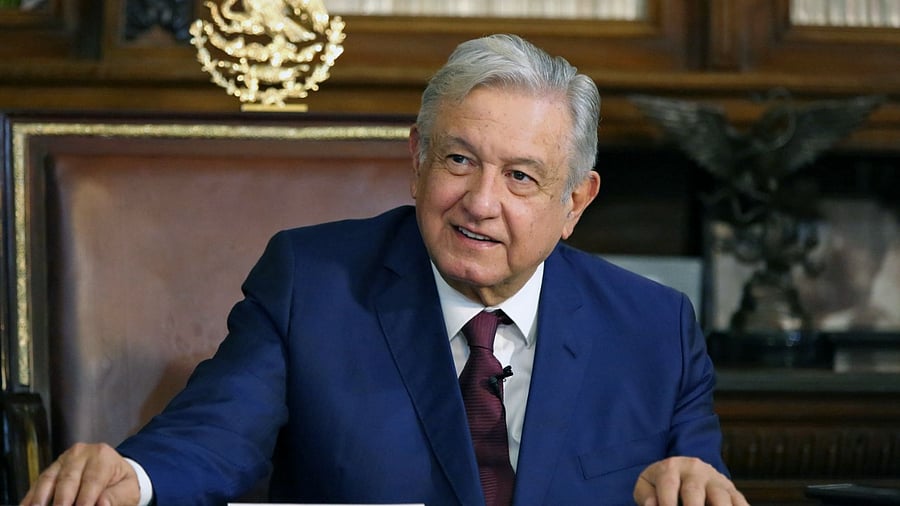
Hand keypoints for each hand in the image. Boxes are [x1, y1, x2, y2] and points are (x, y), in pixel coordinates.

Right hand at [21, 442, 140, 505]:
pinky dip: (31, 497)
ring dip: (40, 499)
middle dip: (62, 502)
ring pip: (48, 480)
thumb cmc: (121, 483)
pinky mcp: (51, 469)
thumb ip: (116, 496)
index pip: (92, 481)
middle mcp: (80, 454)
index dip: (85, 500)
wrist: (114, 472)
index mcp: (102, 456)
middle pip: (67, 480)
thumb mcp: (128, 489)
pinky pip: (38, 483)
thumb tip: (102, 504)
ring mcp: (63, 460)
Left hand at [633, 456, 748, 505]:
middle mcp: (695, 470)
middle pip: (694, 491)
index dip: (667, 502)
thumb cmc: (663, 483)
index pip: (668, 484)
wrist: (688, 470)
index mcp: (671, 467)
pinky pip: (739, 501)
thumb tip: (652, 505)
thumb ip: (646, 495)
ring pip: (721, 496)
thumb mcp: (647, 484)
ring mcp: (716, 480)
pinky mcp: (732, 491)